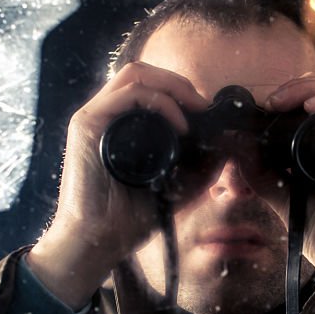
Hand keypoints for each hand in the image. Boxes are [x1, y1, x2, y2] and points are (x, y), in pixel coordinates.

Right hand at [26, 62, 208, 307]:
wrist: (99, 240)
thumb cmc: (130, 217)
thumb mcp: (178, 187)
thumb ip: (201, 167)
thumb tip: (229, 144)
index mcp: (122, 125)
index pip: (151, 88)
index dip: (182, 91)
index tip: (208, 112)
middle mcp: (107, 116)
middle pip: (145, 73)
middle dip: (180, 83)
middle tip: (204, 105)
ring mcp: (95, 117)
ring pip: (136, 74)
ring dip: (172, 86)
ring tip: (195, 109)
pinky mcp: (86, 124)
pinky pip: (127, 94)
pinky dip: (159, 101)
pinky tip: (179, 124)